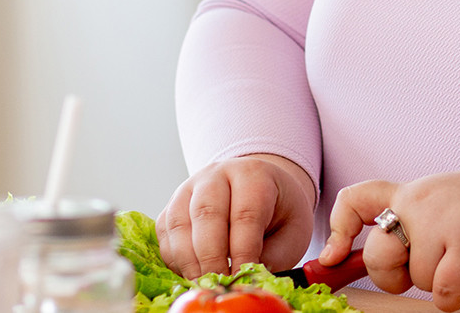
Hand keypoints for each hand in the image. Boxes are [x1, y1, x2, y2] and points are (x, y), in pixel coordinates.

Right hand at [158, 153, 317, 278]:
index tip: (243, 277)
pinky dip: (176, 259)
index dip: (243, 251)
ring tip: (206, 283)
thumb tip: (248, 277)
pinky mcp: (172, 206)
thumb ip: (276, 254)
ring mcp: (189, 188)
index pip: (245, 214)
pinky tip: (193, 273)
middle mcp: (216, 175)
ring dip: (190, 261)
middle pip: (206, 214)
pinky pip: (166, 234)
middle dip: (212, 257)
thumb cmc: (279, 210)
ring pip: (179, 224)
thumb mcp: (293, 229)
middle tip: (220, 284)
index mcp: (253, 174)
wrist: (261, 189)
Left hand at [320, 163, 459, 311]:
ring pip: (416, 279)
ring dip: (438, 282)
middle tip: (423, 270)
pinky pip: (442, 290)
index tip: (334, 256)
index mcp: (411, 192)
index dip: (336, 231)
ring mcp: (443, 224)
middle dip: (393, 277)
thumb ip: (410, 219)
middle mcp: (420, 204)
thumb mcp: (440, 199)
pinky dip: (455, 296)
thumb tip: (378, 257)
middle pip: (376, 257)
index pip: (354, 200)